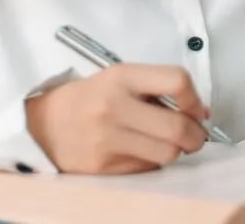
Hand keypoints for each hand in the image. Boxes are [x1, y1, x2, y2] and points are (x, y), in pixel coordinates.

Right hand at [25, 64, 208, 173]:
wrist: (44, 125)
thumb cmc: (91, 98)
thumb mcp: (121, 78)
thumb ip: (159, 89)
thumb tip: (200, 113)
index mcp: (122, 77)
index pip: (177, 80)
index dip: (195, 98)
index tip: (197, 109)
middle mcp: (115, 107)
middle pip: (177, 127)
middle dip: (196, 135)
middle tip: (195, 136)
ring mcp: (108, 139)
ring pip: (167, 153)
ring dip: (176, 151)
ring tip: (168, 143)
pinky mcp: (104, 166)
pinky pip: (147, 167)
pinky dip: (153, 161)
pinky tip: (141, 151)